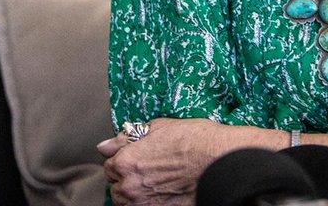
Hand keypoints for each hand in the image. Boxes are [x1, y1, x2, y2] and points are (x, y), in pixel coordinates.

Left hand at [97, 117, 244, 205]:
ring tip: (154, 181)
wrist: (222, 161)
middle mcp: (132, 187)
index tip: (133, 156)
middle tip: (146, 168)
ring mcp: (146, 204)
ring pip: (127, 202)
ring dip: (135, 192)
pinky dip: (148, 202)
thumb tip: (105, 146)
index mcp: (127, 162)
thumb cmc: (194, 140)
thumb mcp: (157, 128)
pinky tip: (162, 192)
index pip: (108, 166)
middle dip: (126, 176)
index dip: (121, 159)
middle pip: (116, 186)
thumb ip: (126, 139)